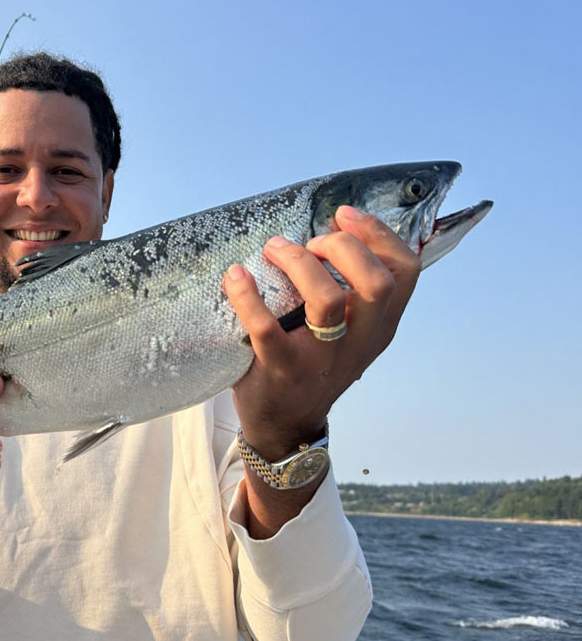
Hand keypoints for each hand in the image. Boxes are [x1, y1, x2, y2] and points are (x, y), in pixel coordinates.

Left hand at [222, 206, 420, 534]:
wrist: (284, 424)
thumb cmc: (312, 363)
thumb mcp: (348, 333)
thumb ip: (352, 293)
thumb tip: (331, 228)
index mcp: (380, 327)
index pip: (405, 272)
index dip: (379, 235)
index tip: (343, 215)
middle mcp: (359, 343)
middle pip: (376, 283)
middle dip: (344, 248)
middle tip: (310, 242)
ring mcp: (321, 359)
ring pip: (327, 300)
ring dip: (298, 264)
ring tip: (274, 249)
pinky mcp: (281, 370)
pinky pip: (266, 328)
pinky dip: (247, 296)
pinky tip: (235, 276)